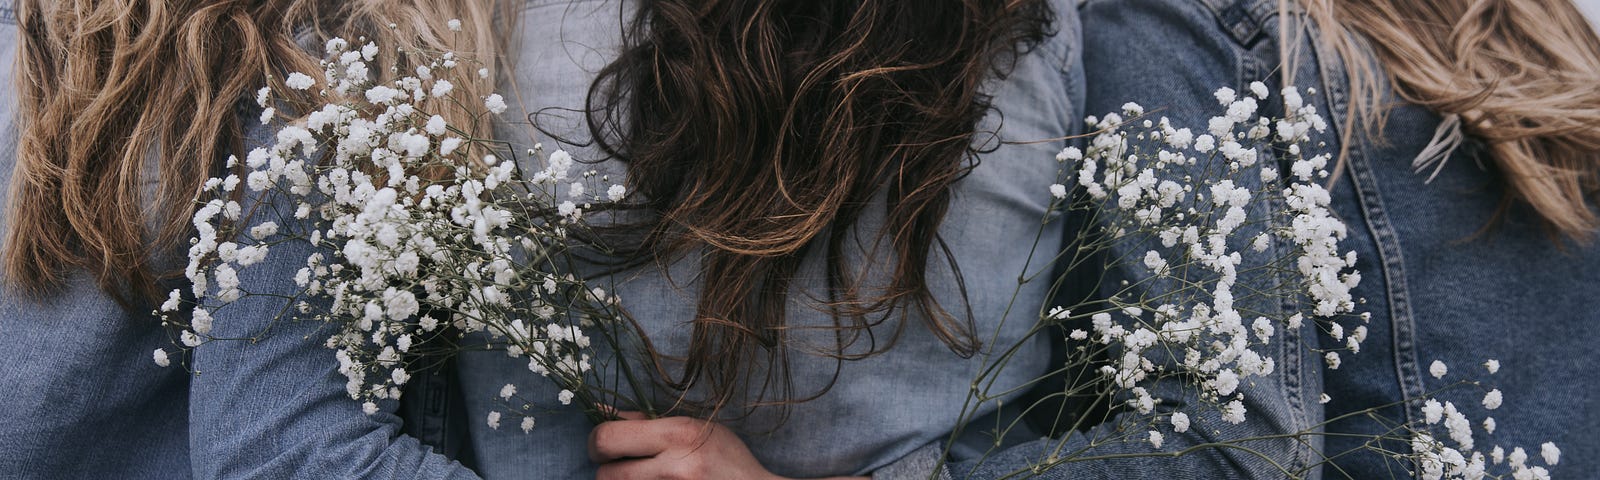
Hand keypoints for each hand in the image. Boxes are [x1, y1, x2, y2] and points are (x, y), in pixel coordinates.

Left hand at [588, 411, 780, 479]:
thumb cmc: (724, 456)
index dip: (597, 442)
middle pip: (606, 475)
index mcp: (676, 435)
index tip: (605, 445)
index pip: (608, 438)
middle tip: (616, 465)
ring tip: (644, 475)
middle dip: (606, 470)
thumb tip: (599, 411)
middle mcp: (674, 467)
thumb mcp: (691, 427)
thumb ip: (644, 421)